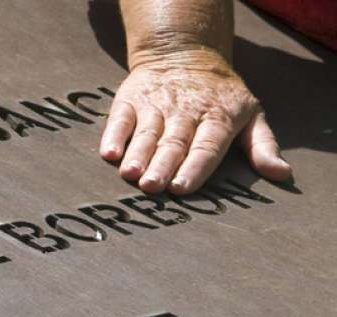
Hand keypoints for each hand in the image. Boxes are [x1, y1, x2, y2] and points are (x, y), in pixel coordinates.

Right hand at [98, 54, 291, 193]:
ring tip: (130, 174)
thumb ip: (263, 146)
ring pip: (146, 133)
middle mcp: (185, 111)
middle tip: (152, 186)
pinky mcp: (131, 99)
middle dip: (162, 165)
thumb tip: (281, 174)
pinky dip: (113, 135)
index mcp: (217, 117)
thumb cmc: (221, 95)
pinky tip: (109, 153)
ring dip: (137, 154)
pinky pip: (120, 119)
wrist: (184, 54)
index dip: (194, 167)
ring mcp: (156, 104)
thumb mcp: (251, 114)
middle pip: (173, 143)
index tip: (182, 188)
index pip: (206, 147)